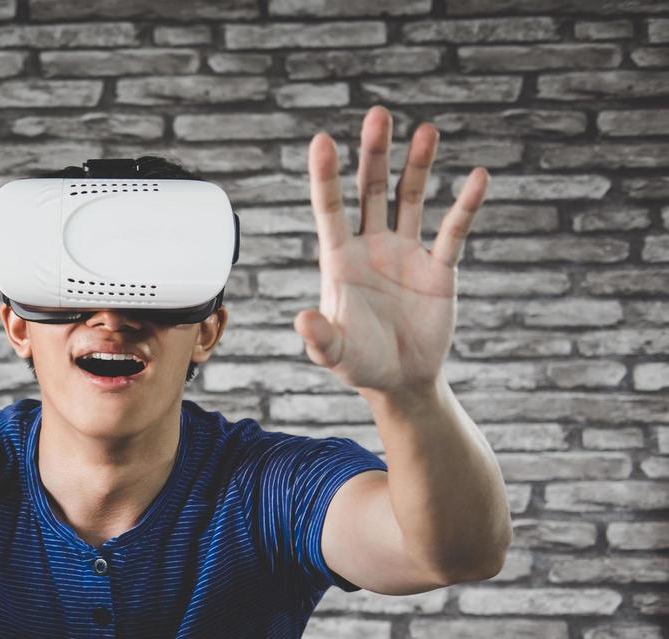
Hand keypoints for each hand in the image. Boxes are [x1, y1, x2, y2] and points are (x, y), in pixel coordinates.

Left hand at [298, 104, 489, 396]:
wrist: (401, 381)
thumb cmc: (359, 364)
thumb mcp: (335, 353)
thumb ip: (320, 337)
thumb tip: (303, 318)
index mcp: (340, 260)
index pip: (330, 210)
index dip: (326, 176)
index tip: (322, 140)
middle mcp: (371, 247)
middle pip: (371, 190)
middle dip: (374, 154)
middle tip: (378, 115)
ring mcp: (406, 253)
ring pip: (410, 199)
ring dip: (417, 165)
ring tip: (426, 130)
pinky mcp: (439, 268)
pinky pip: (454, 231)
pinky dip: (465, 206)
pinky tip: (477, 178)